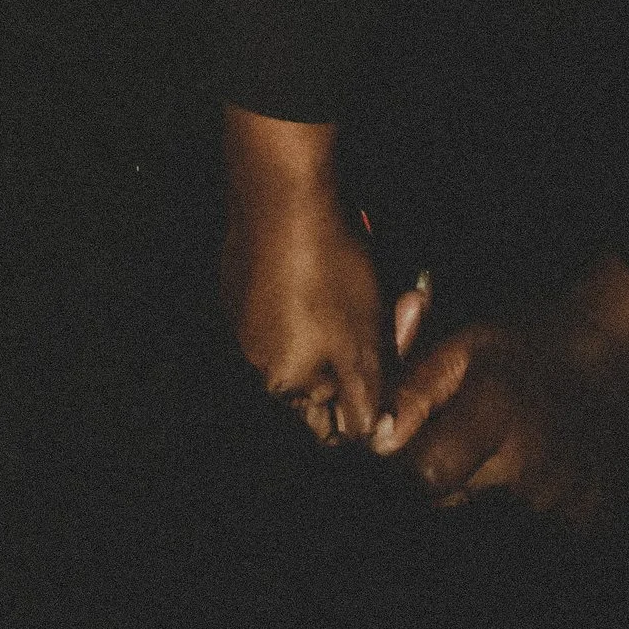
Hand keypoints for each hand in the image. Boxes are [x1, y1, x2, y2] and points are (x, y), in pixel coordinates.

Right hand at [222, 119, 389, 442]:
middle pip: (317, 378)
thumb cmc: (329, 272)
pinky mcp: (239, 276)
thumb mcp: (365, 346)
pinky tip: (329, 264)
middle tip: (390, 315)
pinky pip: (282, 303)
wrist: (283, 191)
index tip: (388, 371)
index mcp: (281, 381)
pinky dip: (310, 294)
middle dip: (357, 353)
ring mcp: (240, 313)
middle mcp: (252, 355)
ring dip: (337, 323)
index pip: (325, 425)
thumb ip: (367, 401)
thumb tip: (369, 438)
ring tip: (361, 285)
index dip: (363, 403)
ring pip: (303, 337)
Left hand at [372, 261, 628, 522]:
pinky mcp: (587, 528)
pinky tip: (522, 479)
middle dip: (435, 487)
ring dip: (473, 501)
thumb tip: (376, 441)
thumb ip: (414, 392)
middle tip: (448, 451)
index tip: (398, 463)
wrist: (614, 370)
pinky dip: (514, 512)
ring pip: (485, 525)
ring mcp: (564, 505)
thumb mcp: (463, 347)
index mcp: (495, 414)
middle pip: (450, 506)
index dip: (404, 475)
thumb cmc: (527, 351)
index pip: (427, 476)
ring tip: (490, 459)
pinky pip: (529, 534)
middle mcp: (532, 468)